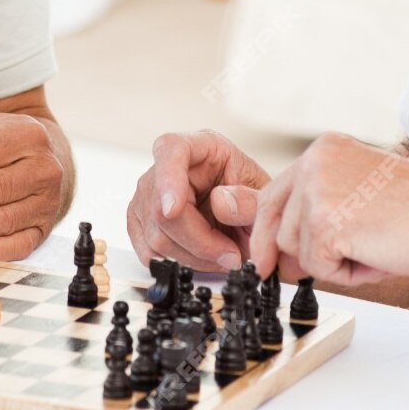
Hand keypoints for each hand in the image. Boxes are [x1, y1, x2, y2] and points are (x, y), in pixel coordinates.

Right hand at [125, 129, 296, 274]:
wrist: (250, 224)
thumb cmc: (255, 205)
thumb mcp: (267, 201)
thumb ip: (251, 201)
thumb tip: (220, 201)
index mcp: (202, 146)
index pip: (171, 149)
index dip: (168, 178)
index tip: (174, 209)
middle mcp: (168, 167)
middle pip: (161, 207)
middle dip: (199, 241)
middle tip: (231, 255)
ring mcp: (149, 195)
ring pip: (155, 235)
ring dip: (193, 257)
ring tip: (222, 257)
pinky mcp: (141, 223)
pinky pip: (148, 252)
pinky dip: (178, 263)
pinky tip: (202, 259)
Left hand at [249, 133, 408, 285]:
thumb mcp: (363, 196)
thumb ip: (320, 211)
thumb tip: (277, 254)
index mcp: (326, 149)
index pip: (275, 194)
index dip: (269, 232)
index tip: (266, 260)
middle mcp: (316, 160)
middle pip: (275, 224)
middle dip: (303, 252)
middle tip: (340, 262)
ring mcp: (317, 188)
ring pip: (294, 249)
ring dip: (334, 262)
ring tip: (378, 247)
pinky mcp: (325, 221)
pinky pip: (318, 268)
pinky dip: (349, 275)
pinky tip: (380, 256)